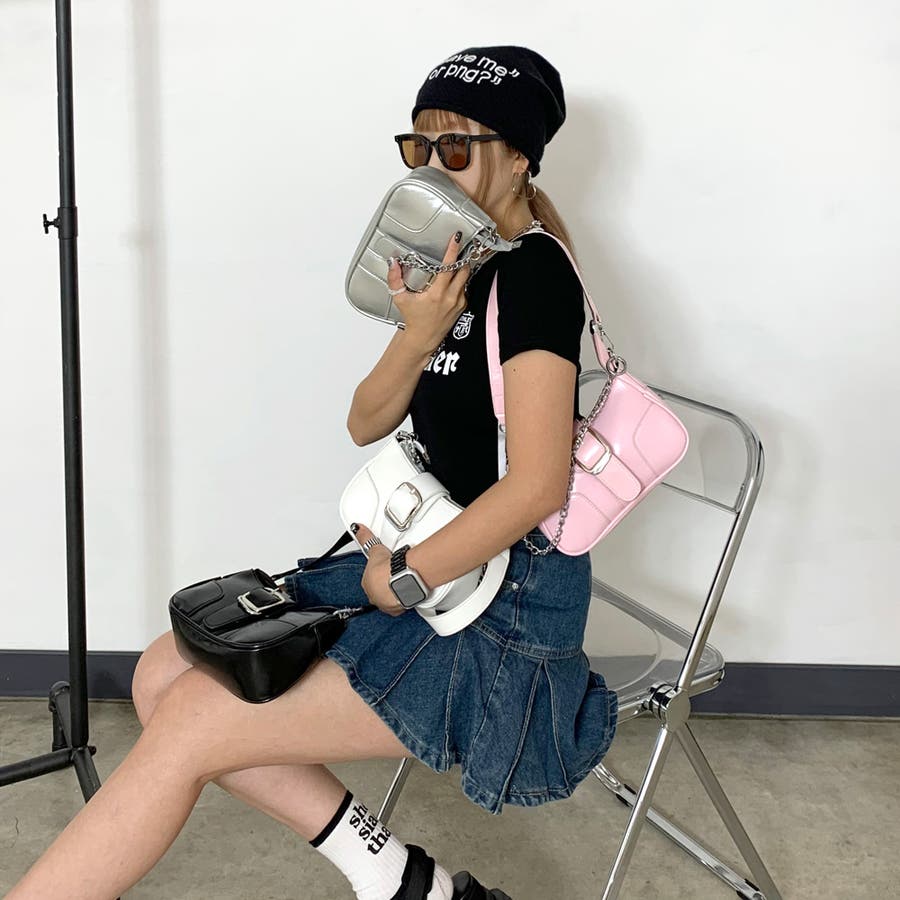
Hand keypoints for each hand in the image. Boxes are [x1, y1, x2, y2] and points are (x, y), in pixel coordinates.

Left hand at [352, 523, 407, 616]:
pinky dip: (404, 598)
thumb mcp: (375, 550)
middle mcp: (374, 596)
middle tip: (395, 574)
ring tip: (402, 582)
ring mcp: (385, 604)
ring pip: (389, 599)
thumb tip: (358, 529)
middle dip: (386, 584)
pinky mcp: (398, 609)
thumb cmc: (387, 569)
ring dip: (394, 592)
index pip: (370, 580)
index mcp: (366, 584)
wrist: (401, 579)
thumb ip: (366, 538)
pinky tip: (408, 591)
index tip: (385, 570)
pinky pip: (400, 605)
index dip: (378, 574)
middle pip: (379, 591)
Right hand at [388, 231, 470, 354]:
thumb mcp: (401, 299)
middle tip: (459, 249)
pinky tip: (450, 282)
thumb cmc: (413, 320)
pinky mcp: (462, 307)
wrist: (424, 338)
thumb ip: (395, 280)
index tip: (457, 239)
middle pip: (464, 270)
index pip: (449, 267)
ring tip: (454, 264)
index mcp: (437, 294)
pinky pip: (465, 289)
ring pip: (466, 279)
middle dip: (462, 258)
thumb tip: (393, 263)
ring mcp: (459, 302)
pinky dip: (459, 282)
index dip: (453, 251)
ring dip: (461, 270)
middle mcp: (451, 298)